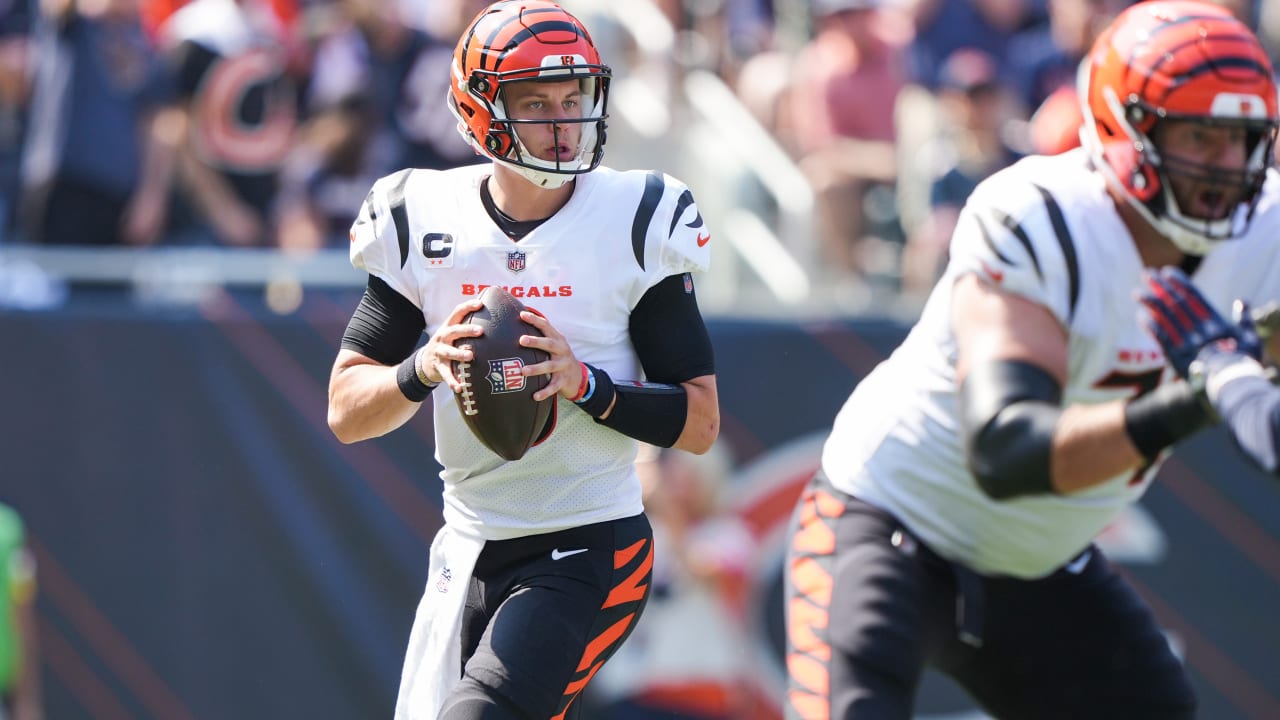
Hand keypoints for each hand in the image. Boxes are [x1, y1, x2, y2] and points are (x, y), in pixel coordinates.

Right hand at [416, 298, 485, 391]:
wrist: (425, 362)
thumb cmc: (448, 344)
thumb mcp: (454, 333)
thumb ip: (468, 326)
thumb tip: (495, 315)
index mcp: (448, 326)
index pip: (457, 312)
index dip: (468, 306)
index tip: (480, 303)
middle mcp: (443, 337)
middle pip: (453, 331)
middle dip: (466, 330)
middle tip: (481, 331)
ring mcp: (439, 352)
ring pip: (448, 352)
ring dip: (459, 354)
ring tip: (470, 356)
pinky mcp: (439, 367)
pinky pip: (446, 374)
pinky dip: (452, 381)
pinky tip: (460, 387)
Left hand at [516, 309, 587, 402]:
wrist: (579, 377)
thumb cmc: (559, 358)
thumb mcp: (554, 345)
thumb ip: (541, 336)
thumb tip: (519, 319)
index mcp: (558, 340)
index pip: (546, 326)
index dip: (535, 320)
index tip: (522, 315)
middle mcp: (562, 351)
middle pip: (549, 344)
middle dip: (536, 341)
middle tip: (521, 340)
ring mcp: (563, 366)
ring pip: (550, 366)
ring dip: (536, 368)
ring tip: (523, 371)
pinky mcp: (563, 381)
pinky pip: (553, 386)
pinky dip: (544, 392)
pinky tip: (534, 396)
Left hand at [1138, 266, 1261, 380]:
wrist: (1233, 387)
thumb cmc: (1245, 363)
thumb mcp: (1250, 339)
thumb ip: (1245, 319)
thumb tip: (1241, 301)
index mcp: (1217, 322)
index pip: (1195, 296)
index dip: (1179, 282)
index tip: (1167, 272)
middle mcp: (1200, 329)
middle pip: (1176, 303)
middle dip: (1160, 287)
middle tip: (1146, 273)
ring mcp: (1188, 343)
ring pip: (1166, 319)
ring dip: (1151, 304)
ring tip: (1137, 292)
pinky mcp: (1177, 358)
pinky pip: (1162, 339)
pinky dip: (1151, 326)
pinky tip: (1141, 316)